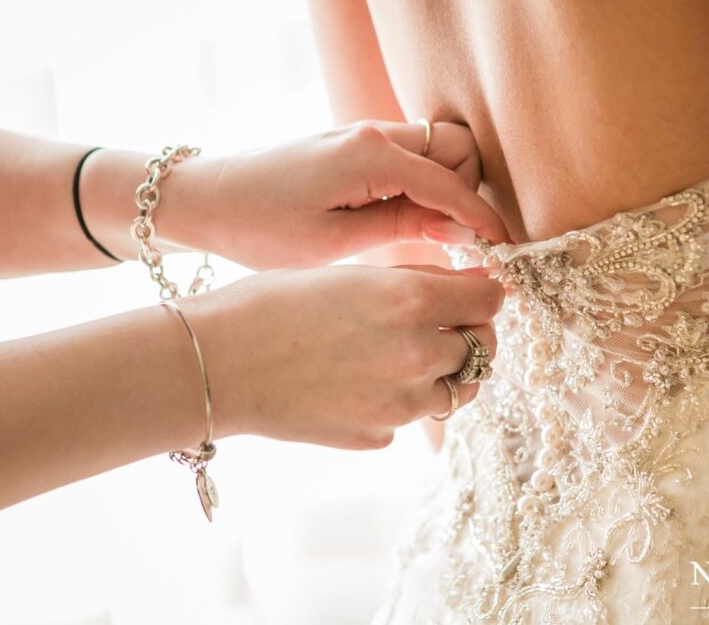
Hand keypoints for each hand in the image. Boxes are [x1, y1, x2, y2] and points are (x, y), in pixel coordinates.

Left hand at [170, 120, 510, 268]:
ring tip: (428, 234)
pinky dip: (421, 181)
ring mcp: (362, 133)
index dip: (481, 219)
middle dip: (468, 189)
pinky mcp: (351, 143)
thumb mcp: (333, 242)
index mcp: (371, 156)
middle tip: (454, 239)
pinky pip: (408, 154)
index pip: (451, 183)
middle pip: (456, 148)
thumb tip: (460, 230)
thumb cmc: (260, 227)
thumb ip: (402, 228)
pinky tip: (404, 220)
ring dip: (446, 184)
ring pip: (435, 147)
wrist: (206, 199)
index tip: (503, 251)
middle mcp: (372, 133)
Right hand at [180, 264, 503, 448]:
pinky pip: (408, 415)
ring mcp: (400, 404)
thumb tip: (467, 283)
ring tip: (401, 353)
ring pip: (455, 389)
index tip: (473, 289)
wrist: (218, 365)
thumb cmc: (272, 304)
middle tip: (442, 321)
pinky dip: (398, 399)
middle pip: (483, 347)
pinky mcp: (378, 435)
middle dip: (468, 330)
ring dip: (442, 370)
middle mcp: (417, 356)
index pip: (491, 300)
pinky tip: (359, 381)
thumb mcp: (349, 273)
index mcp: (412, 302)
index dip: (484, 291)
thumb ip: (414, 281)